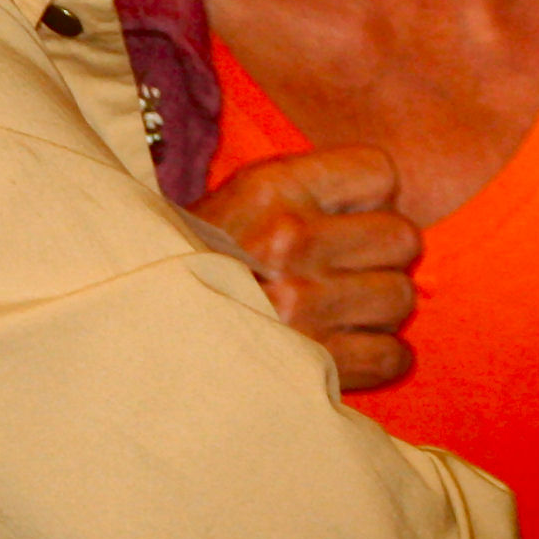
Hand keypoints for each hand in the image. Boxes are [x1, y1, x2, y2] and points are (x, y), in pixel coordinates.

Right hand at [194, 144, 421, 390]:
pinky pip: (391, 356)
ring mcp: (302, 306)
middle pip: (402, 238)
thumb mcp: (238, 202)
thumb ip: (307, 191)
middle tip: (342, 272)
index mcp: (271, 189)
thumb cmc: (197, 265)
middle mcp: (290, 241)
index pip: (380, 173)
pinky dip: (379, 359)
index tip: (345, 220)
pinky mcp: (312, 365)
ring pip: (400, 298)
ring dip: (376, 310)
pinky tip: (344, 351)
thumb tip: (388, 197)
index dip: (370, 200)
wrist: (137, 336)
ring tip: (335, 313)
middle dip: (379, 257)